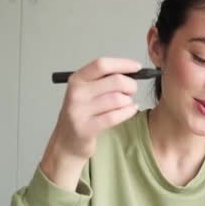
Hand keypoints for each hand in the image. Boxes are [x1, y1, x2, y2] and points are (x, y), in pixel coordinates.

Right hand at [41, 58, 140, 189]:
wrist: (68, 141)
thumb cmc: (83, 113)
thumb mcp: (87, 92)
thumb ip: (104, 80)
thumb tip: (131, 71)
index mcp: (77, 79)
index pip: (102, 65)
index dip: (123, 64)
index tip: (137, 67)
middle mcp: (76, 93)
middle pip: (115, 81)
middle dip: (130, 85)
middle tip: (132, 91)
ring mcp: (79, 111)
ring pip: (117, 99)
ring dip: (128, 101)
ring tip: (127, 104)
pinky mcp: (86, 128)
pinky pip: (115, 116)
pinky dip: (128, 112)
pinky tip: (131, 110)